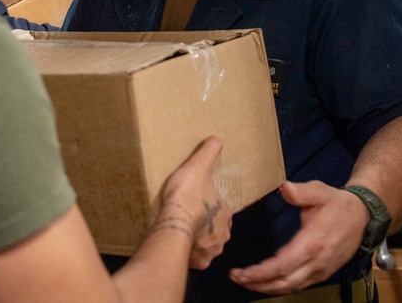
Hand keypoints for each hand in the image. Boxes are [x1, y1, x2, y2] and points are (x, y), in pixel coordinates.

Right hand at [156, 136, 231, 269]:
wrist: (176, 221)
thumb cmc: (189, 193)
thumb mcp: (199, 165)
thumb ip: (209, 151)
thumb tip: (217, 138)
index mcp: (225, 214)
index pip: (222, 212)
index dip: (211, 208)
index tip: (198, 205)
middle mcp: (222, 235)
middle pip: (216, 231)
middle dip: (206, 228)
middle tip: (190, 221)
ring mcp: (210, 251)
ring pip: (206, 247)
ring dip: (197, 242)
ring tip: (182, 234)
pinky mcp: (197, 262)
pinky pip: (193, 259)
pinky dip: (187, 254)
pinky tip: (176, 245)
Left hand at [228, 181, 366, 293]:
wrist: (363, 217)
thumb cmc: (337, 204)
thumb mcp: (320, 191)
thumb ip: (301, 192)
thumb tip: (285, 189)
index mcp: (312, 243)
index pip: (282, 265)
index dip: (261, 273)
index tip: (242, 273)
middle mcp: (316, 262)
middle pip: (284, 282)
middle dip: (258, 284)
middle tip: (236, 278)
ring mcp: (320, 270)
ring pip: (291, 287)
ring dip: (267, 288)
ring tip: (246, 282)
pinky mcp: (322, 273)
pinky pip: (299, 285)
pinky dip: (281, 286)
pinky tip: (268, 282)